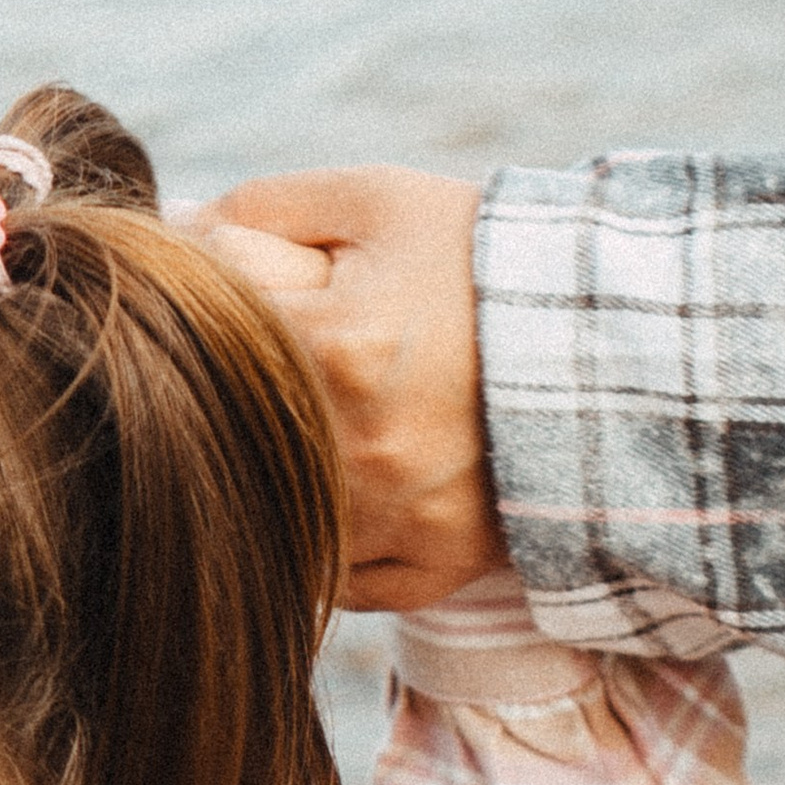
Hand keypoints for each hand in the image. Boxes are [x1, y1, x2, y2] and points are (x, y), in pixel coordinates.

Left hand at [186, 169, 503, 609]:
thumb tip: (171, 237)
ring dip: (276, 482)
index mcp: (337, 347)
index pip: (208, 334)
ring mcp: (400, 519)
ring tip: (315, 431)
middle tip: (283, 366)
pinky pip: (343, 584)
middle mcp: (360, 448)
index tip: (241, 295)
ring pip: (280, 521)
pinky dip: (331, 546)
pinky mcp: (440, 565)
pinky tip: (346, 495)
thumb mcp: (379, 200)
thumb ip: (262, 210)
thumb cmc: (485, 257)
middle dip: (241, 398)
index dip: (210, 306)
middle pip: (233, 436)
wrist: (613, 336)